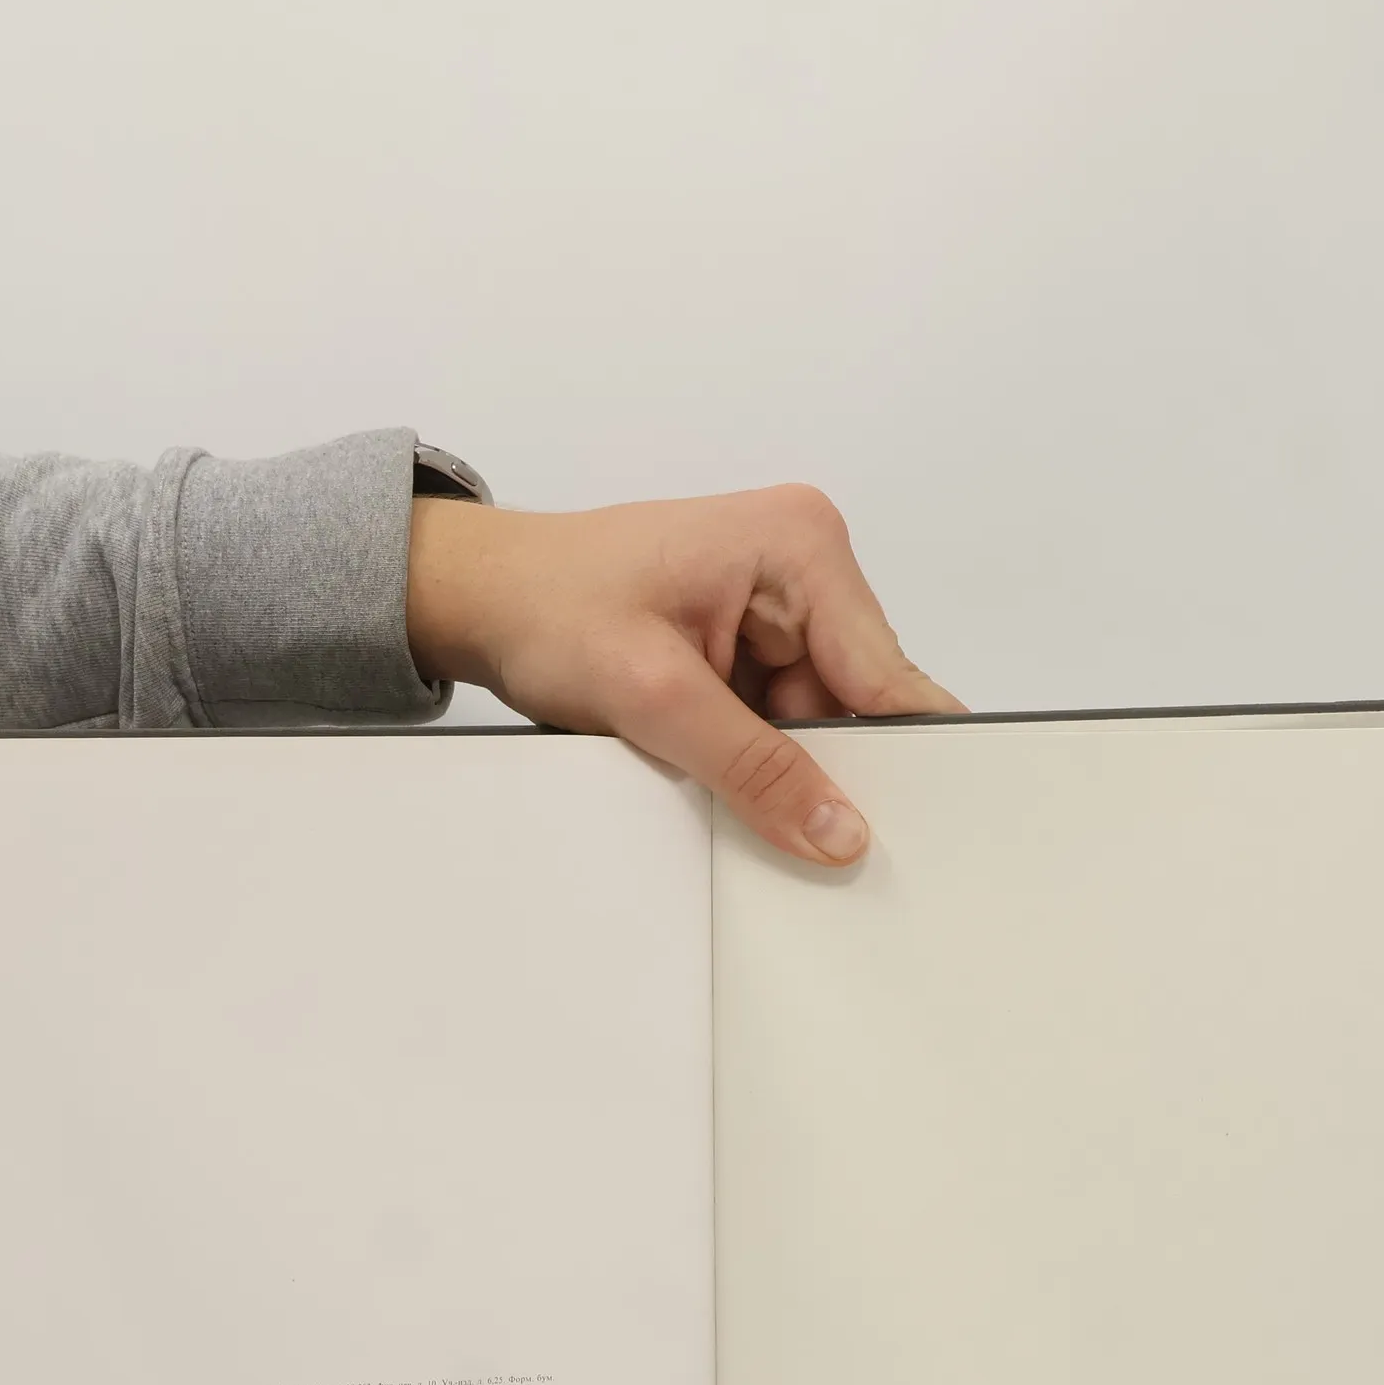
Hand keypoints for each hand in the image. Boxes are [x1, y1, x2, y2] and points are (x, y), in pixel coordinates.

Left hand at [406, 485, 963, 864]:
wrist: (479, 598)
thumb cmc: (545, 606)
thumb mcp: (652, 694)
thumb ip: (754, 766)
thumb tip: (840, 830)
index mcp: (801, 547)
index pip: (884, 675)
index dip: (897, 759)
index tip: (903, 837)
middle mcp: (805, 567)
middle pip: (858, 703)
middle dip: (825, 766)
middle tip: (797, 834)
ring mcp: (781, 606)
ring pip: (820, 722)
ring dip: (780, 765)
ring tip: (715, 779)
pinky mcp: (753, 641)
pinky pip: (783, 720)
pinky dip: (755, 756)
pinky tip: (713, 770)